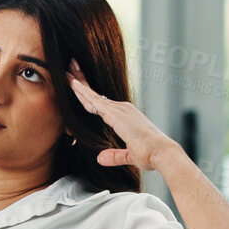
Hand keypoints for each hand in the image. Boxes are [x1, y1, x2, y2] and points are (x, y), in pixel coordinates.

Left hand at [67, 62, 183, 172]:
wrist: (162, 152)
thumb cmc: (151, 154)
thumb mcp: (129, 155)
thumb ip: (115, 156)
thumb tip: (100, 158)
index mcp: (126, 116)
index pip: (101, 104)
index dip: (88, 96)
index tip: (77, 87)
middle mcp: (123, 109)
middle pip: (96, 95)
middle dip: (82, 83)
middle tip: (69, 70)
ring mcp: (120, 110)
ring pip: (93, 95)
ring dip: (79, 84)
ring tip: (66, 72)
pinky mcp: (116, 114)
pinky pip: (95, 101)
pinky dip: (83, 92)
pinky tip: (73, 84)